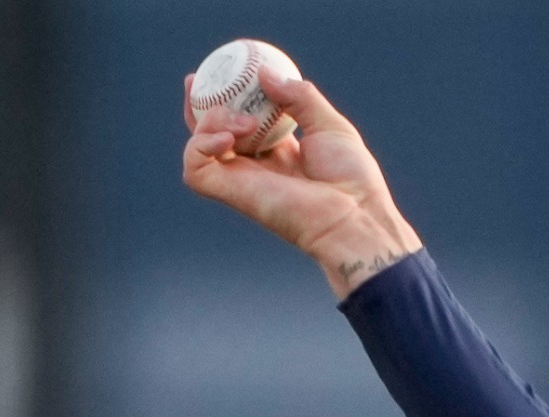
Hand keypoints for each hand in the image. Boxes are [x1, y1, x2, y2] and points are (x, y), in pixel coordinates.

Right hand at [180, 58, 422, 297]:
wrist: (354, 214)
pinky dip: (201, 147)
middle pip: (211, 133)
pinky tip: (229, 139)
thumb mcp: (330, 124)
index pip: (241, 122)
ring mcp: (241, 181)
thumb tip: (265, 72)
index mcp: (278, 151)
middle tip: (195, 81)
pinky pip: (195, 170)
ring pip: (199, 147)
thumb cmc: (351, 177)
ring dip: (209, 122)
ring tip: (246, 122)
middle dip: (197, 105)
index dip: (226, 98)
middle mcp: (255, 167)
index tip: (220, 70)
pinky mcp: (232, 195)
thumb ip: (299, 97)